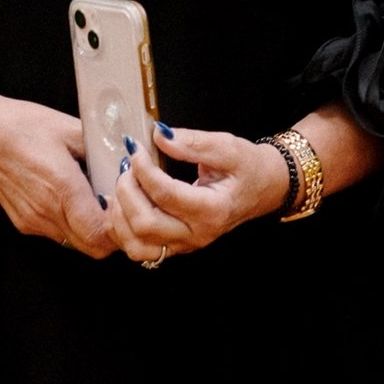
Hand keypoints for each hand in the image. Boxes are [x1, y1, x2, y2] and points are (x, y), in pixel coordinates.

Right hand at [0, 67, 115, 257]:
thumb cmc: (23, 125)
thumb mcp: (71, 129)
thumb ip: (103, 149)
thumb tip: (130, 159)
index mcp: (62, 188)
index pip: (101, 235)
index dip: (122, 229)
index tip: (129, 208)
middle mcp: (47, 212)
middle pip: (93, 247)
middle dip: (113, 234)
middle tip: (121, 208)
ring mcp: (34, 221)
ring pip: (76, 243)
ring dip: (92, 230)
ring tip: (98, 201)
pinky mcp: (24, 223)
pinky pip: (58, 234)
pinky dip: (73, 224)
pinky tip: (74, 199)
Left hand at [108, 122, 285, 264]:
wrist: (263, 189)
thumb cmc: (247, 167)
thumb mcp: (228, 147)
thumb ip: (193, 142)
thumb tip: (158, 135)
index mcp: (212, 210)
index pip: (165, 194)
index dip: (143, 169)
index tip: (134, 146)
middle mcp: (197, 234)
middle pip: (145, 224)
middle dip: (126, 191)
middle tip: (127, 164)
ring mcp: (185, 244)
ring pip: (136, 244)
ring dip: (120, 215)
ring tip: (124, 184)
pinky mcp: (175, 246)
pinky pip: (138, 248)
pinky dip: (121, 229)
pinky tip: (121, 203)